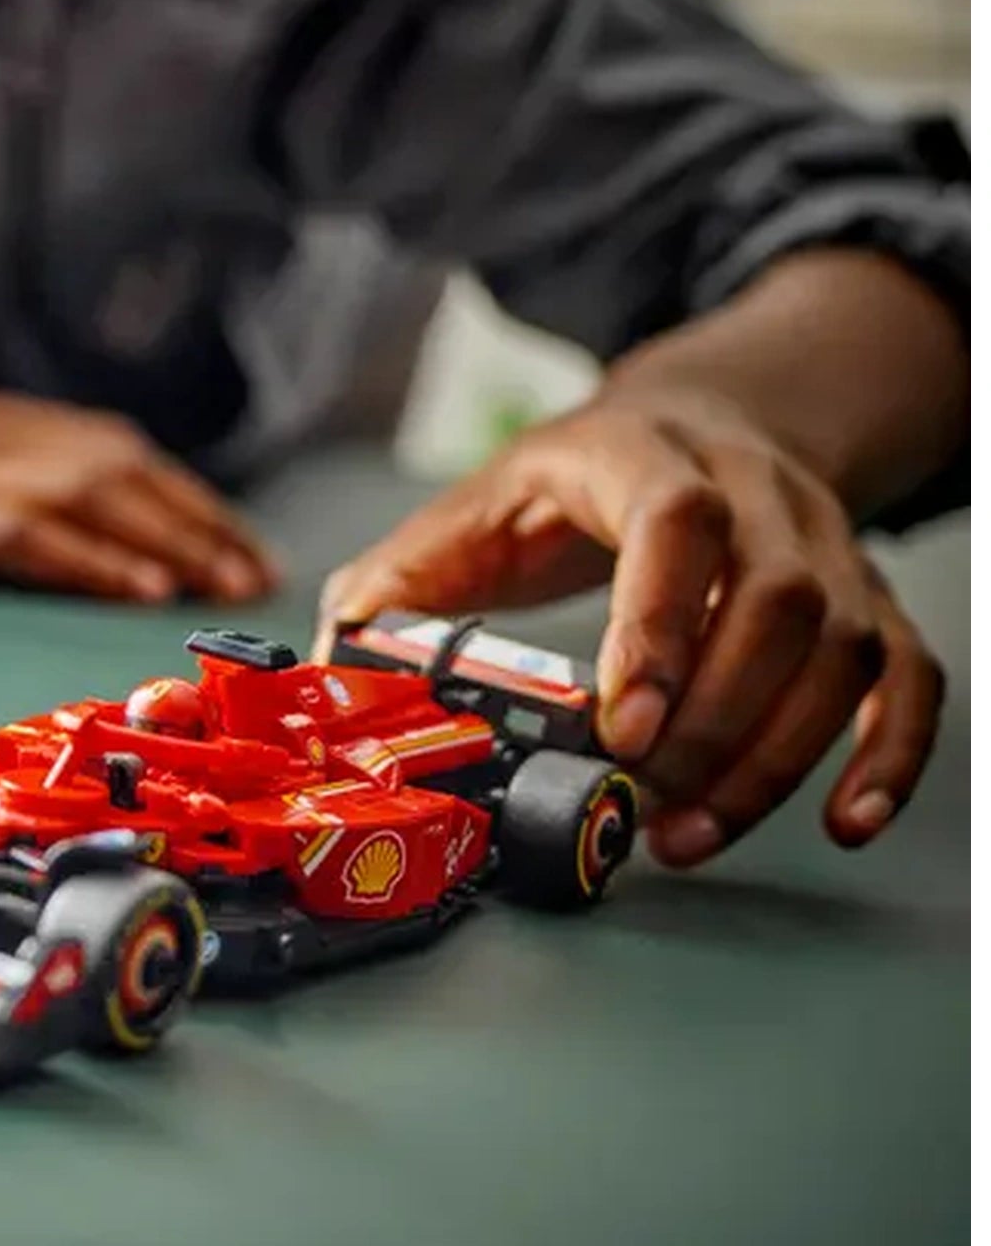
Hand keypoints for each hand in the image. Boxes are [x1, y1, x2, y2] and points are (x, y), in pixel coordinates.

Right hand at [0, 359, 278, 603]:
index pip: (98, 440)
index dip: (175, 488)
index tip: (229, 534)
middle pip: (116, 463)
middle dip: (197, 518)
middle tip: (259, 572)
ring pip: (88, 492)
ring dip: (170, 538)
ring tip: (228, 586)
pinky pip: (15, 531)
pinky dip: (87, 556)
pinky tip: (134, 588)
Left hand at [316, 389, 945, 864]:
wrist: (710, 413)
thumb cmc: (581, 476)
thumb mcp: (481, 501)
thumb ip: (404, 577)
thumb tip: (337, 659)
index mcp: (647, 457)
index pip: (675, 527)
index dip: (655, 627)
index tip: (620, 727)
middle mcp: (760, 495)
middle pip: (774, 605)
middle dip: (711, 722)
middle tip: (642, 802)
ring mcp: (826, 548)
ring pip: (842, 652)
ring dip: (773, 758)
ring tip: (689, 832)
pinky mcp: (866, 600)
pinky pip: (907, 677)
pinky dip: (890, 755)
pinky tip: (847, 821)